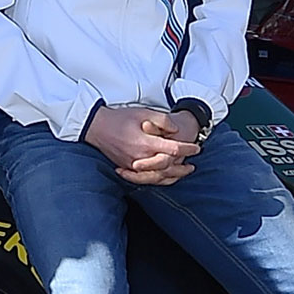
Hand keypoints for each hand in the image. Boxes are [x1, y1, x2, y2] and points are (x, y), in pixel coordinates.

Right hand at [85, 105, 199, 186]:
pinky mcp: (126, 168)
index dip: (187, 148)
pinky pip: (144, 179)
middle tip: (193, 162)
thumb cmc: (119, 118)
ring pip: (157, 176)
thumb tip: (175, 131)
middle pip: (167, 167)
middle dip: (182, 165)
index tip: (196, 147)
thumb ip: (163, 121)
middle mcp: (140, 157)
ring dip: (172, 175)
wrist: (96, 126)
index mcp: (146, 143)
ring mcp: (132, 165)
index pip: (173, 149)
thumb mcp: (144, 112)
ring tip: (183, 172)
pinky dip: (157, 180)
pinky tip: (164, 177)